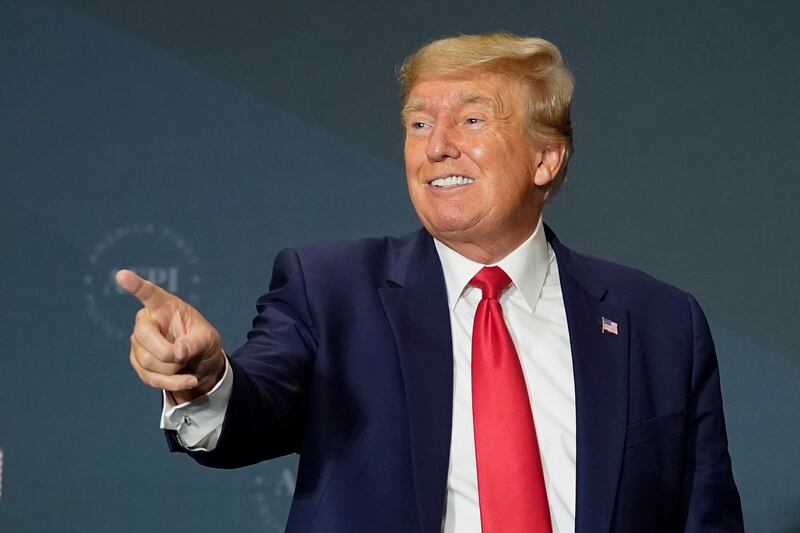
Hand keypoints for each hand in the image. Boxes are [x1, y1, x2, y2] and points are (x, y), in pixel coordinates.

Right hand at [116, 269, 224, 403]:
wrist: (200, 364)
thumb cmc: (203, 342)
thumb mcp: (208, 339)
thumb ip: (194, 343)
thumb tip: (177, 353)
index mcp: (165, 307)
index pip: (149, 294)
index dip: (136, 285)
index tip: (122, 275)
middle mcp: (147, 321)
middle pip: (144, 336)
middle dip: (167, 353)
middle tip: (184, 357)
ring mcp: (139, 343)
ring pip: (148, 360)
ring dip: (174, 369)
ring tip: (187, 363)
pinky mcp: (138, 362)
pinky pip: (151, 378)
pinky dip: (173, 383)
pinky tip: (189, 379)